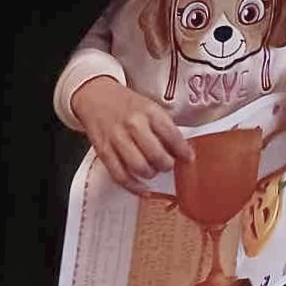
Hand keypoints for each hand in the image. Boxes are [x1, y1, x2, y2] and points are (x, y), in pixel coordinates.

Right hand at [70, 76, 193, 190]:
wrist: (96, 96)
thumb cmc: (127, 104)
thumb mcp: (149, 107)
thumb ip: (163, 126)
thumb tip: (179, 149)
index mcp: (149, 111)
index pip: (171, 135)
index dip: (183, 150)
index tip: (189, 158)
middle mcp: (134, 124)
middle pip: (156, 154)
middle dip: (166, 165)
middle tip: (169, 165)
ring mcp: (117, 139)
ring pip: (138, 167)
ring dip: (151, 174)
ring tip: (154, 171)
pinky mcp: (104, 152)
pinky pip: (120, 175)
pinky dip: (133, 186)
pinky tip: (142, 188)